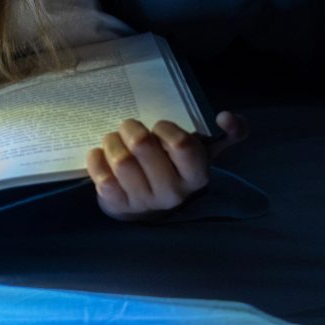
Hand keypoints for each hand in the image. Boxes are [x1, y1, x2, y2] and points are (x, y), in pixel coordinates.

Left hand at [85, 111, 248, 221]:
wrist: (148, 207)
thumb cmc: (174, 168)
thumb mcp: (201, 152)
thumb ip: (227, 133)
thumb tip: (226, 117)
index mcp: (196, 176)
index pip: (182, 144)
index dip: (165, 129)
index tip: (158, 126)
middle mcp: (172, 192)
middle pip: (143, 146)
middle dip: (131, 128)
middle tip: (128, 126)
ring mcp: (144, 201)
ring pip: (121, 160)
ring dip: (112, 142)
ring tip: (113, 139)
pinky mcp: (118, 206)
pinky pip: (102, 177)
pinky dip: (96, 159)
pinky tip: (99, 154)